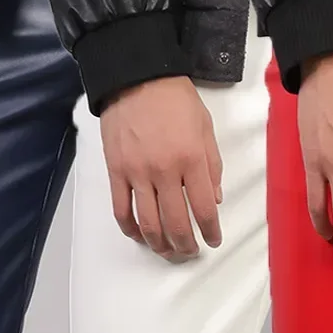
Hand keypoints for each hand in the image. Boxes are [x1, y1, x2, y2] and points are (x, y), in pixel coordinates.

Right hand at [100, 76, 223, 259]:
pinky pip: (122, 210)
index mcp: (192, 158)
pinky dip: (131, 229)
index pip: (205, 207)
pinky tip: (140, 236)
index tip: (213, 241)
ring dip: (159, 244)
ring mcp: (137, 174)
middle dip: (185, 246)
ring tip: (166, 251)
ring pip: (148, 223)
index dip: (211, 231)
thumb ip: (212, 165)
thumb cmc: (175, 100)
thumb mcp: (205, 128)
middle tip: (189, 253)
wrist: (137, 79)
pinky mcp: (117, 172)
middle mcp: (165, 171)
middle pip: (176, 223)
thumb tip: (215, 199)